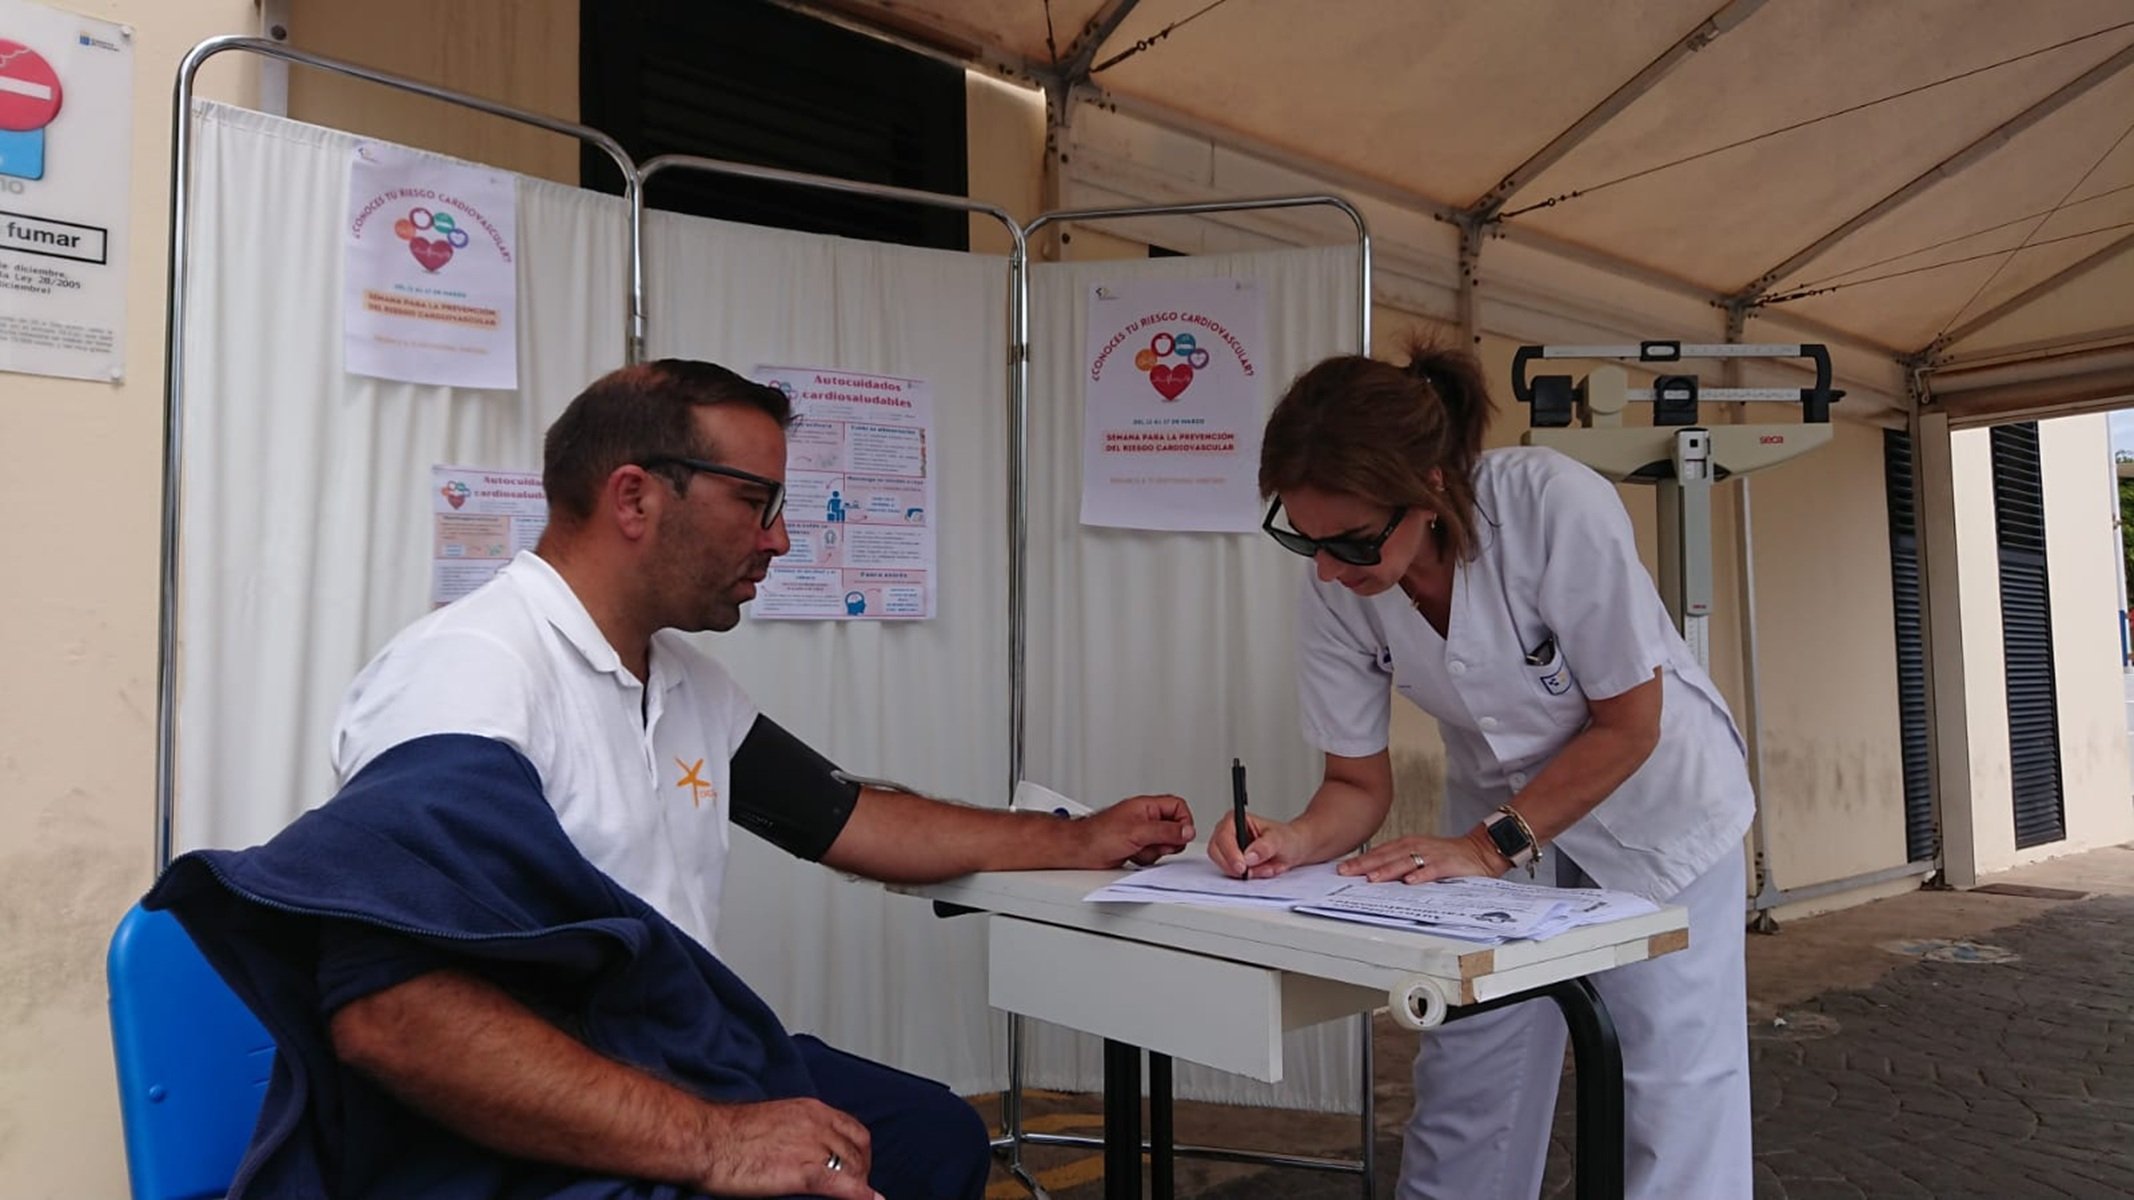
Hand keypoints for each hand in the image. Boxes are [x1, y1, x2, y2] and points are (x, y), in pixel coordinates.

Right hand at [694, 1098, 880, 1199]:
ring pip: (853, 1169)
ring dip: (857, 1184)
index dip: (859, 1151)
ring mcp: (812, 1148)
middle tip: (854, 1187)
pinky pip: (841, 1185)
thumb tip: (804, 1148)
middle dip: (861, 1171)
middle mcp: (817, 1125)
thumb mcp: (774, 1119)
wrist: (708, 1140)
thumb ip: (797, 1130)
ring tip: (851, 1197)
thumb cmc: (730, 1132)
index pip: (852, 1130)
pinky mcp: (802, 1172)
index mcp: (811, 1110)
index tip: (856, 1166)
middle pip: (857, 1150)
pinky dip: (858, 1195)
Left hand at [1079, 794, 1195, 866]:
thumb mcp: (1138, 831)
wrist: (1081, 850)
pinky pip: (1153, 854)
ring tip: (1138, 849)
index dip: (1183, 822)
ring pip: (1164, 844)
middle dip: (1167, 841)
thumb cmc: (1099, 835)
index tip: (1179, 836)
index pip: (1178, 807)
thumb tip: (1187, 831)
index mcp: (1147, 806)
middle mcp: (1146, 818)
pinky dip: (1145, 858)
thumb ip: (1165, 830)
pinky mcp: (1137, 847)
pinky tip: (1132, 855)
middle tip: (1154, 844)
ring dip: (1154, 851)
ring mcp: (1142, 833)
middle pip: (1174, 828)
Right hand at [1207, 811, 1316, 879]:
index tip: (1241, 865)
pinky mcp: (1231, 862)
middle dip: (1232, 864)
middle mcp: (1228, 832)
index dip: (1230, 852)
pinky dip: (1246, 876)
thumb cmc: (1286, 839)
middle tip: (1247, 872)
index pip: (1223, 836)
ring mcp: (1228, 848)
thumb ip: (1265, 847)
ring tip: (1263, 867)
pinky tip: (1260, 870)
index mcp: (1236, 819)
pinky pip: (1231, 873)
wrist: (1294, 849)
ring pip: (1222, 864)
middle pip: (1215, 851)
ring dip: (1242, 871)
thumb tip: (1249, 856)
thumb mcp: (1280, 840)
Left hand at [1337, 830, 1510, 884]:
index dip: (1360, 860)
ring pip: (1405, 862)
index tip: (1341, 868)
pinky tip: (1409, 882)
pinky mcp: (1447, 864)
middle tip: (1346, 872)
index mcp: (1408, 845)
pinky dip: (1420, 876)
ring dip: (1387, 870)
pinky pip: (1432, 870)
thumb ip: (1399, 864)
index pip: (1379, 852)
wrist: (1480, 850)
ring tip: (1371, 878)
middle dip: (1365, 865)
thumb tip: (1373, 875)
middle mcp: (1417, 847)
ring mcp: (1431, 855)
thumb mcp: (1419, 856)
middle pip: (1387, 856)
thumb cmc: (1447, 855)